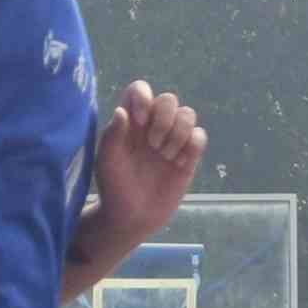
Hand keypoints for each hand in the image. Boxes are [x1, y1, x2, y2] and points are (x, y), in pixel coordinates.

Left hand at [89, 80, 208, 252]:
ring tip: (165, 156)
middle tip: (153, 145)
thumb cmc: (114, 186)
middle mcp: (153, 125)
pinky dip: (192, 146)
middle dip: (163, 119)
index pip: (140, 90)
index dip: (143, 97)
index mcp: (131, 121)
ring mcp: (173, 140)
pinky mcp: (189, 156)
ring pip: (188, 114)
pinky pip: (200, 136)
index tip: (138, 118)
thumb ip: (112, 135)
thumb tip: (122, 111)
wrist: (132, 217)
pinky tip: (179, 164)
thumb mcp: (107, 162)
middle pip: (169, 99)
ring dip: (178, 133)